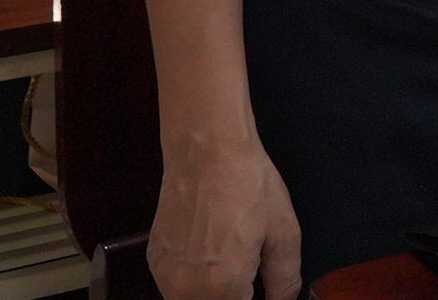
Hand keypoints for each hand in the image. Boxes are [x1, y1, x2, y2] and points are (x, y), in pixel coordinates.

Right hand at [148, 138, 301, 299]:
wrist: (206, 153)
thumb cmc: (249, 187)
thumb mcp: (284, 233)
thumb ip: (284, 279)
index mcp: (222, 289)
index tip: (261, 288)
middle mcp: (185, 291)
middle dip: (234, 298)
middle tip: (250, 275)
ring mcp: (164, 276)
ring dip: (212, 294)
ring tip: (232, 261)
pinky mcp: (153, 261)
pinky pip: (175, 287)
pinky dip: (193, 282)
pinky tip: (210, 253)